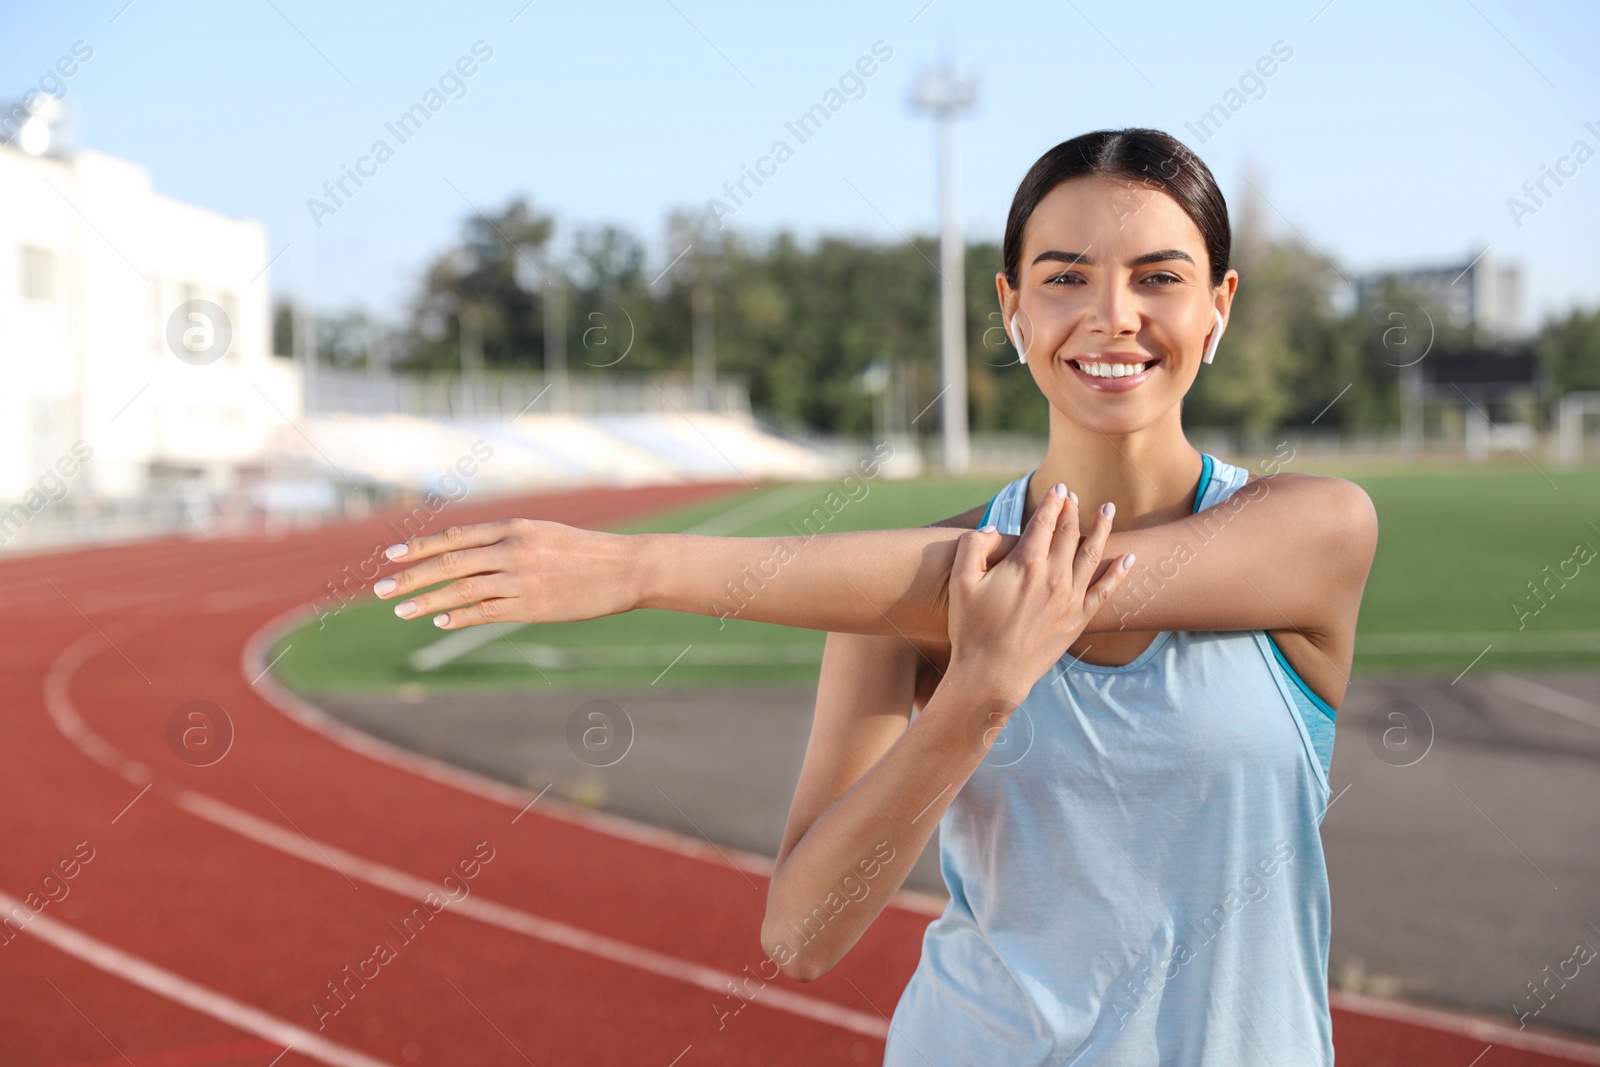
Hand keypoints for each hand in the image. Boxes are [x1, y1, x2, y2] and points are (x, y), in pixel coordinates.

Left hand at [372, 519, 640, 628]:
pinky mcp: (532, 607)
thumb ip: (506, 542)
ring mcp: (521, 580)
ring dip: (427, 601)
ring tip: (401, 610)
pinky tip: (440, 620)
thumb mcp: (543, 534)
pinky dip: (460, 615)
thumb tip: (466, 555)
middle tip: (380, 590)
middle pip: (449, 564)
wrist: (625, 569)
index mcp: (513, 528)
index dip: (419, 548)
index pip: (454, 537)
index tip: (390, 557)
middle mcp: (512, 550)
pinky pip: (486, 612)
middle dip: (411, 578)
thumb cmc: (583, 552)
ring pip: (461, 590)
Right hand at [946, 483, 1132, 706]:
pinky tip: (1129, 558)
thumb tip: (992, 529)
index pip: (1044, 522)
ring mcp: (1070, 598)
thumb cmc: (972, 629)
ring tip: (1107, 510)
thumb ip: (974, 546)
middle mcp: (1054, 576)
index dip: (1052, 502)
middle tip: (1074, 495)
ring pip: (1092, 554)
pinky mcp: (1078, 619)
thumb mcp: (961, 582)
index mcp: (1027, 564)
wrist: (992, 675)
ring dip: (1101, 529)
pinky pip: (1105, 590)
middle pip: (1069, 533)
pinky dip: (1119, 572)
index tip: (1057, 488)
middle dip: (1072, 510)